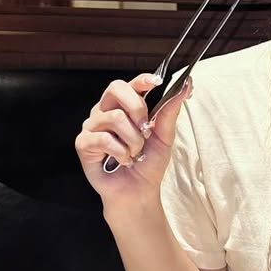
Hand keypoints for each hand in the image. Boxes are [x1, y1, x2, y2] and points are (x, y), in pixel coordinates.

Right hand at [75, 72, 190, 200]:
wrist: (138, 191)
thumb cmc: (148, 163)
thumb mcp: (165, 136)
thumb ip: (170, 110)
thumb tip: (186, 85)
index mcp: (125, 106)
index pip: (131, 84)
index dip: (142, 79)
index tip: (157, 82)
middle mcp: (106, 111)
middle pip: (115, 88)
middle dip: (137, 107)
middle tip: (146, 130)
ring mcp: (93, 125)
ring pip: (115, 117)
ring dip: (133, 140)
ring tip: (135, 153)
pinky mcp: (83, 142)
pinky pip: (104, 138)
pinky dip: (120, 152)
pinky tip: (123, 160)